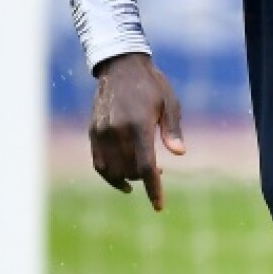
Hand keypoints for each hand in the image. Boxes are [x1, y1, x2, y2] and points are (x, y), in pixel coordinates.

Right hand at [89, 52, 185, 210]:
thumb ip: (172, 130)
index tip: (158, 206)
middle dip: (144, 178)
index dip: (153, 189)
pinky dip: (110, 175)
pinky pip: (99, 163)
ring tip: (141, 170)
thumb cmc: (151, 85)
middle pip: (129, 171)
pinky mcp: (93, 132)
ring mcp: (101, 132)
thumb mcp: (170, 103)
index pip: (145, 166)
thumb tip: (179, 154)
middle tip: (159, 170)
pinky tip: (122, 178)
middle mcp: (117, 131)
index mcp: (138, 124)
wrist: (120, 67)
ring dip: (128, 178)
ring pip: (112, 171)